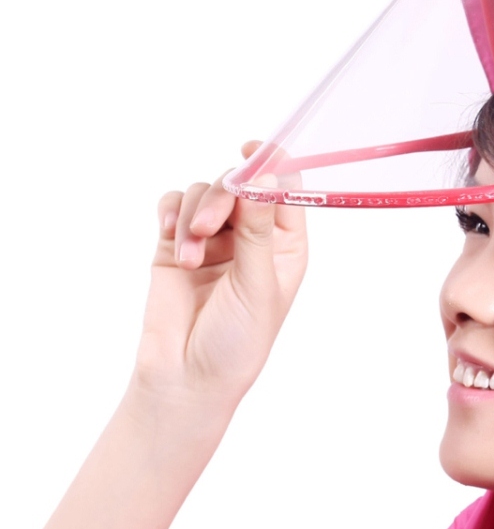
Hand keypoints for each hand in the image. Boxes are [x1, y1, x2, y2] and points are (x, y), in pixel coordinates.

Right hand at [134, 142, 307, 412]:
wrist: (186, 377)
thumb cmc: (236, 341)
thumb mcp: (257, 286)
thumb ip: (258, 231)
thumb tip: (264, 179)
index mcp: (285, 246)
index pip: (286, 189)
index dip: (273, 164)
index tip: (250, 151)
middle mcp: (252, 236)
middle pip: (240, 184)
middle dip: (222, 198)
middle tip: (207, 227)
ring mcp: (213, 238)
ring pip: (205, 192)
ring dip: (193, 217)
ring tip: (188, 258)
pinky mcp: (176, 243)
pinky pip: (175, 205)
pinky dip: (171, 214)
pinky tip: (171, 239)